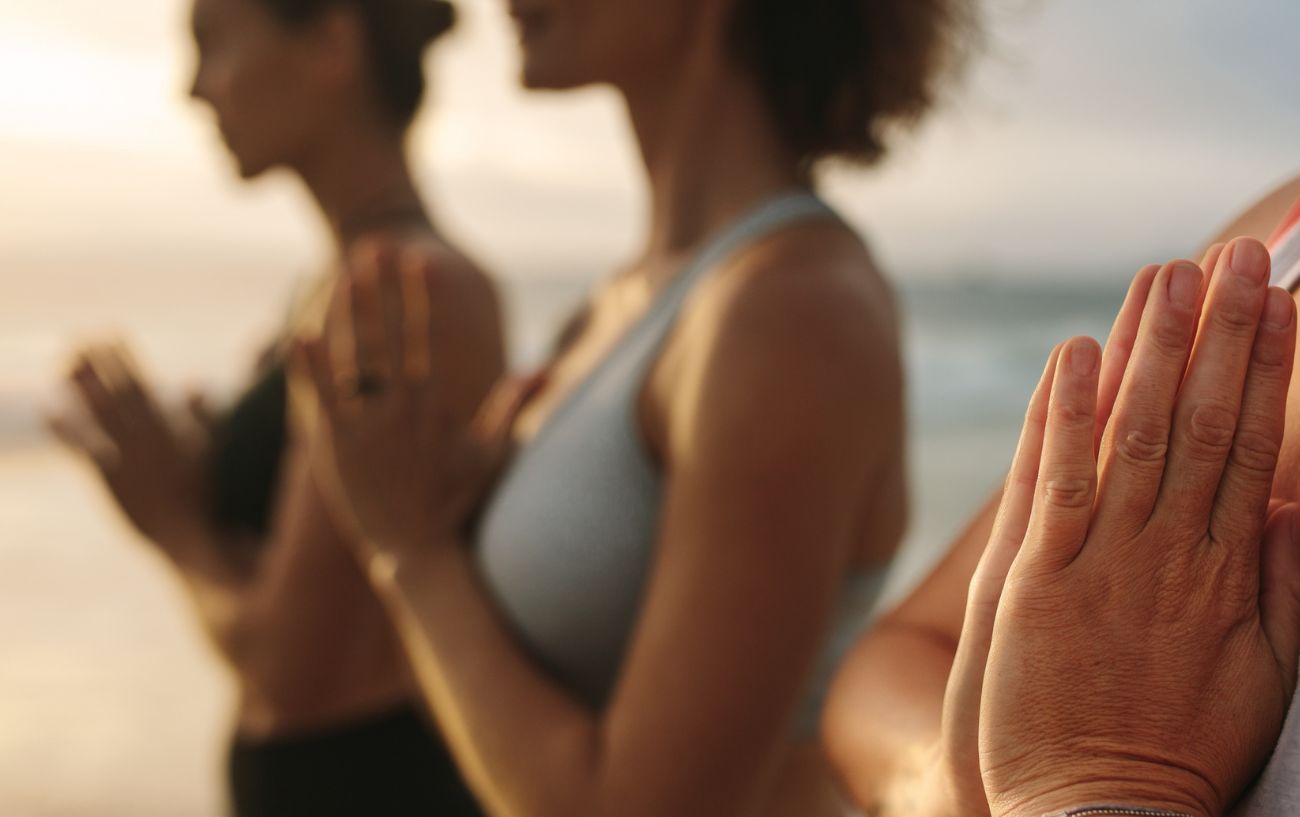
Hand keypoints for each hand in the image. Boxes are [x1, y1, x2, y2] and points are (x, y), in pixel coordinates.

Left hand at [48, 341, 213, 556]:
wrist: (187, 532)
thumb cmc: (200, 490)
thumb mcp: (209, 447)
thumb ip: (201, 413)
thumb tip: (193, 380)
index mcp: (169, 427)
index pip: (142, 383)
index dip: (125, 357)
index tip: (111, 334)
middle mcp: (146, 437)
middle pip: (117, 392)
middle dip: (99, 363)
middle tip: (80, 338)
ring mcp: (126, 457)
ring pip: (99, 414)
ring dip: (81, 387)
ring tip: (64, 364)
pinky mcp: (109, 478)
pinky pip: (83, 448)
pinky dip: (65, 430)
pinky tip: (49, 412)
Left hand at [297, 244, 537, 566]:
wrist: (421, 551)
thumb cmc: (458, 502)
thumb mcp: (492, 452)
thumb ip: (510, 405)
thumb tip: (542, 371)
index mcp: (433, 403)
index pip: (426, 336)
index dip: (420, 296)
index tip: (419, 259)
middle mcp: (400, 407)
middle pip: (388, 335)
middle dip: (382, 289)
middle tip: (375, 247)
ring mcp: (365, 425)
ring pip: (354, 357)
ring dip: (349, 313)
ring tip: (343, 273)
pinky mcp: (335, 446)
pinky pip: (320, 397)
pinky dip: (309, 365)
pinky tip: (299, 333)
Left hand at [973, 240, 1299, 816]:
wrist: (1103, 813)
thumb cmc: (1182, 745)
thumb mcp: (1263, 672)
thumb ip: (1284, 583)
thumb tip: (1297, 503)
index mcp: (1230, 571)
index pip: (1255, 446)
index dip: (1271, 369)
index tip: (1285, 302)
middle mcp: (1170, 554)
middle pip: (1200, 424)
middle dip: (1221, 335)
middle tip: (1236, 256)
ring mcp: (1100, 564)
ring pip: (1132, 437)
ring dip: (1150, 352)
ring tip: (1166, 275)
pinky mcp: (1033, 583)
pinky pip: (1054, 484)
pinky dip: (1066, 416)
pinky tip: (1077, 353)